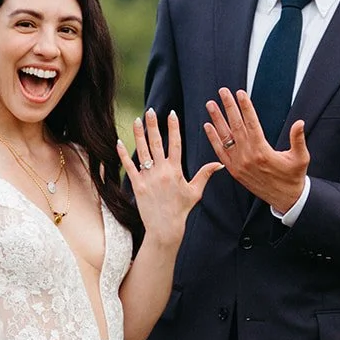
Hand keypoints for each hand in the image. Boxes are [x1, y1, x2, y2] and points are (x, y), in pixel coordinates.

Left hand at [117, 109, 223, 240]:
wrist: (165, 228)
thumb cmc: (181, 210)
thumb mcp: (195, 191)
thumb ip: (205, 174)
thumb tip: (219, 164)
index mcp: (176, 170)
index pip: (175, 143)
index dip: (173, 127)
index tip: (171, 113)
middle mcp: (161, 171)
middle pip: (156, 143)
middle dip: (153, 125)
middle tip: (151, 111)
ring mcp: (148, 178)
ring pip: (142, 151)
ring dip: (139, 134)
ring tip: (137, 120)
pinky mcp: (137, 185)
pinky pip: (129, 166)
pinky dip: (124, 154)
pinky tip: (119, 142)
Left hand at [203, 88, 309, 213]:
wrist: (285, 199)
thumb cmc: (294, 177)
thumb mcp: (301, 158)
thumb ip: (298, 139)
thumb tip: (299, 123)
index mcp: (263, 151)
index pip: (251, 123)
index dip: (245, 106)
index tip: (240, 93)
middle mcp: (248, 156)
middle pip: (236, 126)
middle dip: (229, 107)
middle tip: (223, 91)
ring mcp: (238, 164)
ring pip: (225, 137)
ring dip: (217, 119)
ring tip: (211, 104)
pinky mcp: (234, 171)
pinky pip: (220, 152)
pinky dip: (213, 139)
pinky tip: (208, 126)